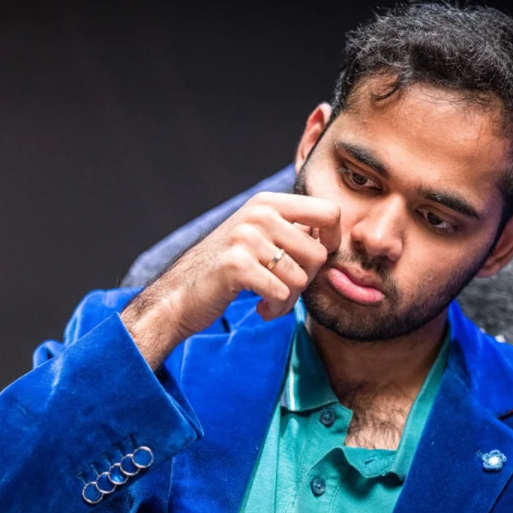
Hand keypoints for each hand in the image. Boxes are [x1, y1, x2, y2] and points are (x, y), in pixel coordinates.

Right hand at [121, 191, 339, 367]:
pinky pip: (281, 294)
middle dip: (306, 281)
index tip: (313, 261)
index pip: (330, 212)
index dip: (332, 241)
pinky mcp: (237, 265)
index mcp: (268, 202)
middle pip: (318, 254)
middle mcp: (258, 213)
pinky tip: (261, 310)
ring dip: (289, 301)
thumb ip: (292, 232)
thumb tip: (332, 240)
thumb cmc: (226, 271)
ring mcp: (246, 237)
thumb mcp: (258, 238)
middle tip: (284, 290)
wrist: (180, 295)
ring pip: (301, 279)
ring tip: (270, 302)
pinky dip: (275, 310)